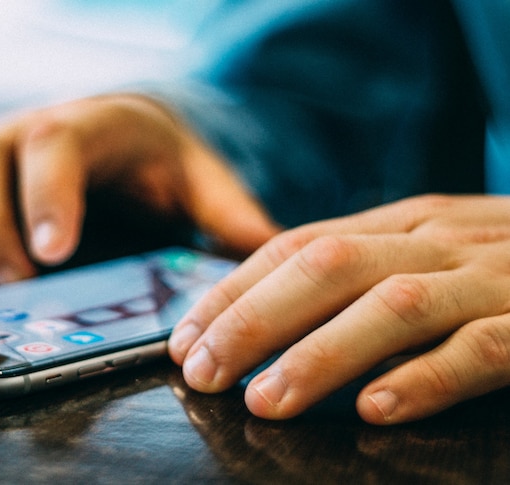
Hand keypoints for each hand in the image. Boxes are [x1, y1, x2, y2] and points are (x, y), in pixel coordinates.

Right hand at [0, 94, 277, 282]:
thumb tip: (268, 253)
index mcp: (88, 124)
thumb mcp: (196, 177)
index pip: (55, 142)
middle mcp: (20, 127)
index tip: (53, 254)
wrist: (100, 129)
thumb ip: (227, 211)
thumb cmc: (146, 160)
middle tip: (17, 287)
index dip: (47, 195)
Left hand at [169, 195, 509, 423]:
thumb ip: (357, 270)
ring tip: (266, 401)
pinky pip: (482, 348)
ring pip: (391, 305)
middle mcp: (432, 240)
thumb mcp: (422, 249)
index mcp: (397, 224)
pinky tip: (378, 410)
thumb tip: (262, 311)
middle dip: (252, 320)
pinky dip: (427, 378)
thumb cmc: (498, 264)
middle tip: (202, 372)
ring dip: (320, 353)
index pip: (293, 247)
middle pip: (325, 269)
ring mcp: (488, 277)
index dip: (231, 291)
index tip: (184, 338)